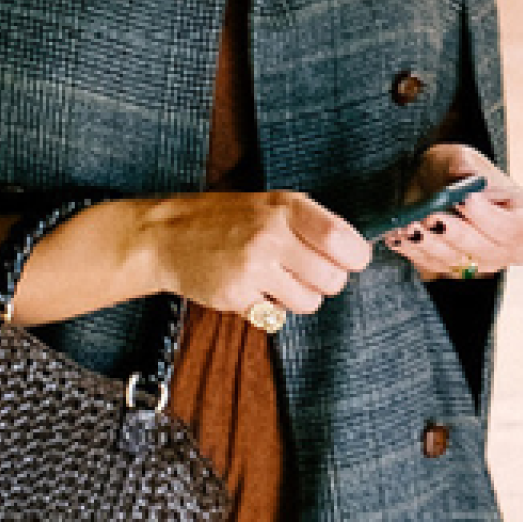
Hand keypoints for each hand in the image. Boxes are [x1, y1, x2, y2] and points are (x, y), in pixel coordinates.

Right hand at [124, 190, 369, 322]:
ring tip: (277, 280)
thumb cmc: (225, 219)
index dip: (355, 256)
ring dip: (299, 298)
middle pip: (332, 278)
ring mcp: (252, 267)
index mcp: (285, 207)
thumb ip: (310, 223)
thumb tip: (355, 251)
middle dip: (327, 282)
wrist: (167, 236)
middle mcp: (270, 235)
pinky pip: (275, 317)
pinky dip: (269, 309)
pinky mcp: (235, 296)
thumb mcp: (269, 205)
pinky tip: (252, 289)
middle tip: (308, 273)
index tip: (352, 260)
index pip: (340, 238)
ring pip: (308, 302)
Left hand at [376, 143, 522, 281]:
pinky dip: (414, 251)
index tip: (466, 199)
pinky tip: (399, 235)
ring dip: (429, 245)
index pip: (512, 228)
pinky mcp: (454, 271)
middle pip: (485, 251)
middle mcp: (511, 249)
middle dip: (455, 234)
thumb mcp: (465, 158)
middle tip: (432, 216)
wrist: (439, 183)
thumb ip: (466, 168)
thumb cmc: (461, 169)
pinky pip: (434, 266)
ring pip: (456, 263)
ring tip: (409, 225)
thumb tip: (466, 179)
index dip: (488, 217)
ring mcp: (483, 264)